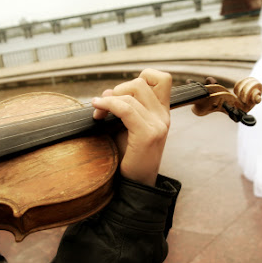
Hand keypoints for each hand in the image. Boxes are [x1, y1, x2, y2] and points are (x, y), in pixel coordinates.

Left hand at [91, 69, 171, 185]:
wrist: (134, 185)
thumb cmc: (128, 157)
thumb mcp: (127, 127)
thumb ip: (122, 107)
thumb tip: (106, 92)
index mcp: (162, 112)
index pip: (162, 78)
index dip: (141, 77)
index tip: (124, 93)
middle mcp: (163, 116)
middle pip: (141, 81)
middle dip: (118, 89)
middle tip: (104, 106)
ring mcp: (157, 125)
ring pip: (131, 93)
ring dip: (109, 99)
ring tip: (98, 113)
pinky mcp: (147, 135)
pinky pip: (125, 108)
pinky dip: (108, 105)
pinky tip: (97, 111)